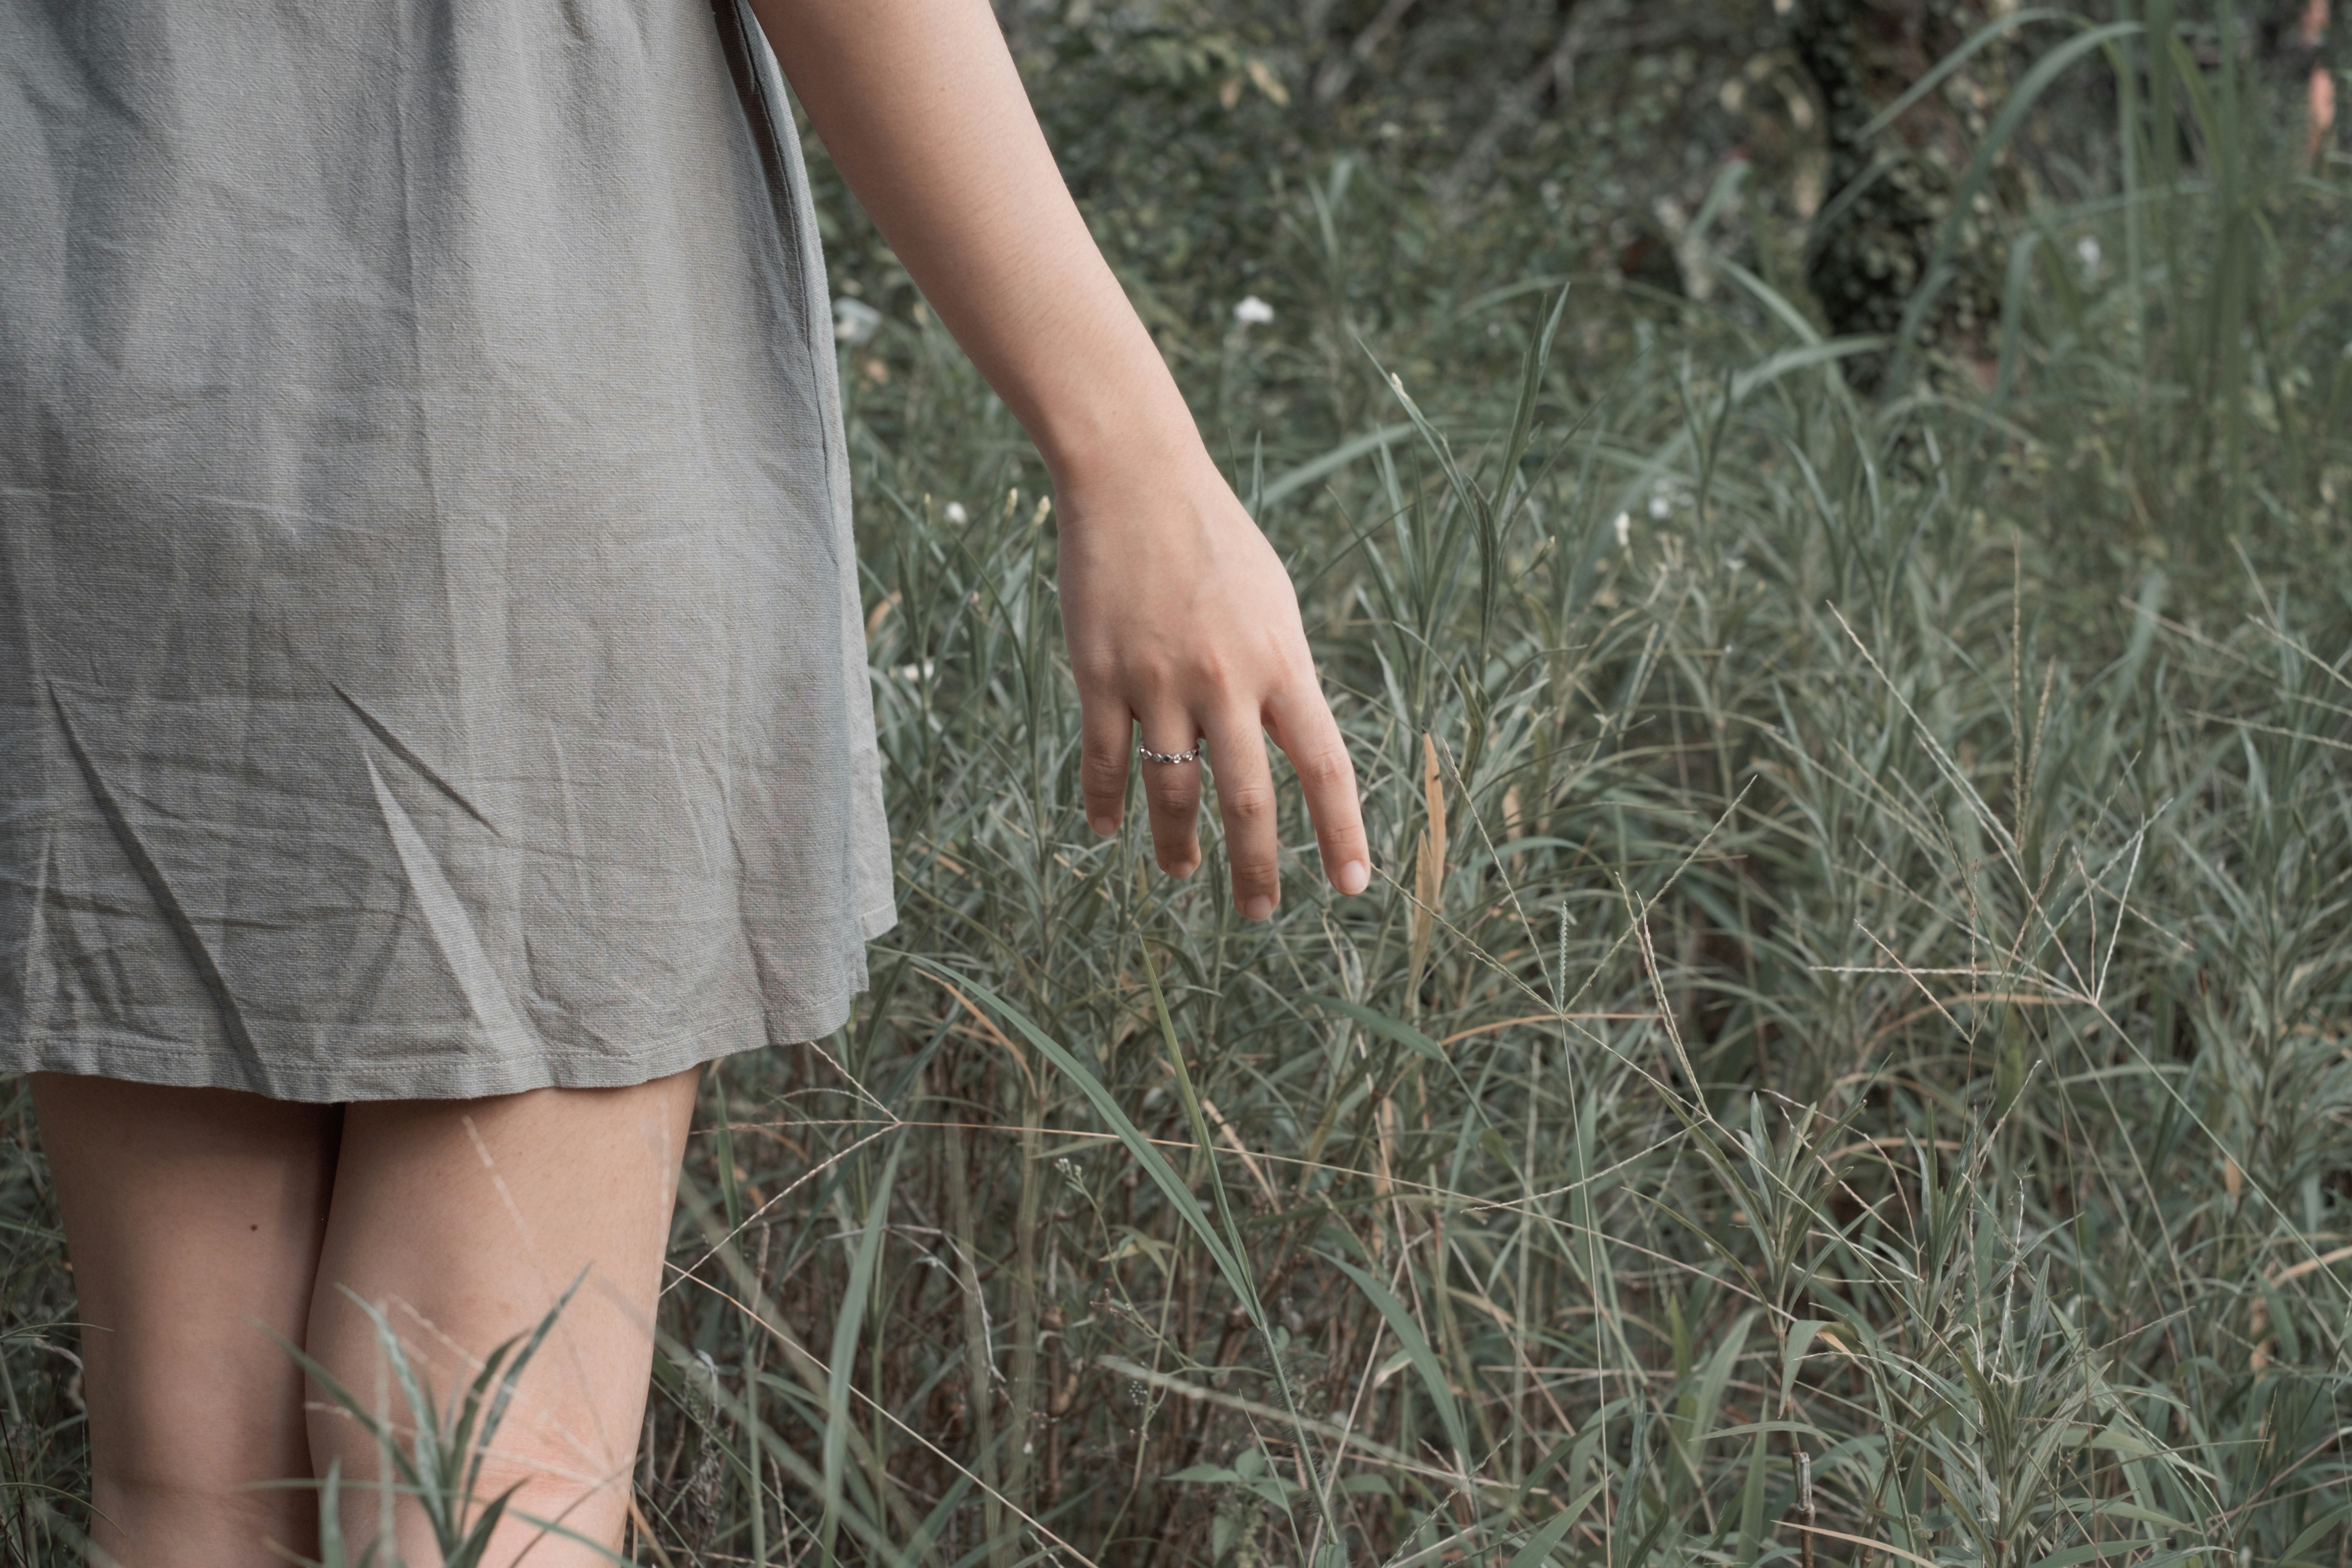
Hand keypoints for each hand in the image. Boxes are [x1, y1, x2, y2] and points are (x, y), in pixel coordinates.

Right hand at [1055, 446, 1370, 917]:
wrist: (1136, 479)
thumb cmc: (1215, 540)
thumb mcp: (1274, 604)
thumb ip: (1282, 675)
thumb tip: (1289, 744)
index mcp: (1280, 662)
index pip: (1325, 766)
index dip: (1342, 833)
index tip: (1353, 887)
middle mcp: (1225, 681)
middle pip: (1249, 801)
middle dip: (1256, 870)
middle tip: (1258, 913)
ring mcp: (1158, 682)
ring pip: (1172, 795)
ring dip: (1177, 846)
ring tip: (1181, 872)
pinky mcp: (1099, 675)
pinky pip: (1103, 762)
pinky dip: (1106, 805)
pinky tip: (1108, 830)